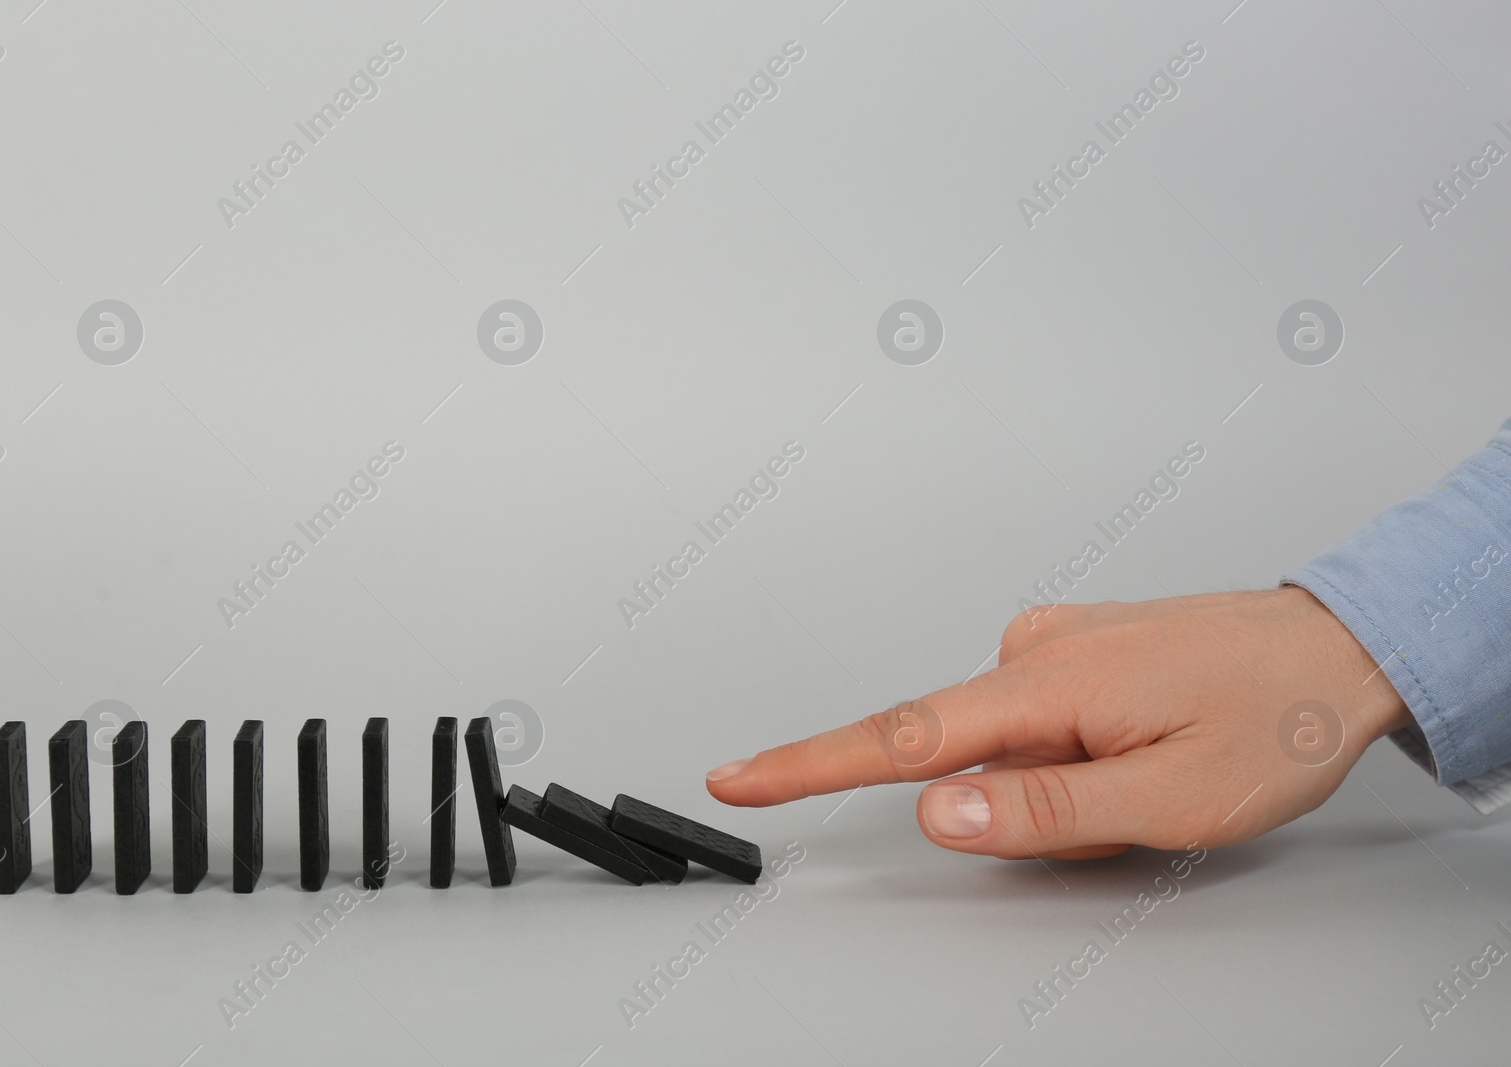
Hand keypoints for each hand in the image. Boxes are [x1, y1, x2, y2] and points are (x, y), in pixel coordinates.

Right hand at [706, 587, 1412, 859]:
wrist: (1335, 649)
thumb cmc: (1270, 719)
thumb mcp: (1168, 799)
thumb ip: (1041, 810)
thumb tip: (936, 809)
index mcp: (1047, 685)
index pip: (900, 737)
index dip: (808, 764)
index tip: (738, 777)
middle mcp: (1033, 648)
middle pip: (967, 756)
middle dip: (1025, 805)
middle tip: (1135, 803)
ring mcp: (1051, 641)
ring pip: (1007, 745)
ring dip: (1060, 781)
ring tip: (1157, 767)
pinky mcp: (1069, 645)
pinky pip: (1035, 720)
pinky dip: (1070, 752)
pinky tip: (1142, 740)